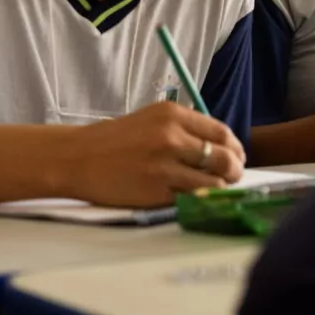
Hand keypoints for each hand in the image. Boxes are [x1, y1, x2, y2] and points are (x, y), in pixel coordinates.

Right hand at [62, 102, 246, 207]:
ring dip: (221, 188)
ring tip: (215, 189)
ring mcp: (164, 165)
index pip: (221, 133)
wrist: (77, 157)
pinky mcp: (156, 190)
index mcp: (173, 114)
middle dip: (235, 170)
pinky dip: (198, 199)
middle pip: (224, 157)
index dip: (235, 148)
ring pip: (213, 181)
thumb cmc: (115, 140)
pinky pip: (192, 198)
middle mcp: (171, 136)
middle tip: (232, 177)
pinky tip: (194, 197)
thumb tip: (222, 147)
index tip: (237, 157)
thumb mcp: (152, 120)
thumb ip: (185, 129)